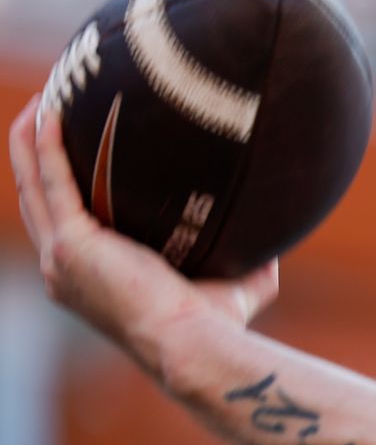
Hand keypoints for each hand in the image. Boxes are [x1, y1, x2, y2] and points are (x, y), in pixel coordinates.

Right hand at [9, 97, 277, 364]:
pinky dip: (46, 147)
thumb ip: (249, 268)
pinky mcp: (70, 244)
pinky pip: (52, 182)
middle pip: (35, 200)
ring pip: (33, 186)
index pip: (64, 224)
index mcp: (88, 280)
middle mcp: (64, 270)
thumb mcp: (231, 289)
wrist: (193, 343)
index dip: (60, 187)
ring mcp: (61, 258)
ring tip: (41, 101)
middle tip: (45, 113)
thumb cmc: (213, 327)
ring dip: (29, 141)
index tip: (72, 151)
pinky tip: (51, 113)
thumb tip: (277, 247)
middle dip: (33, 155)